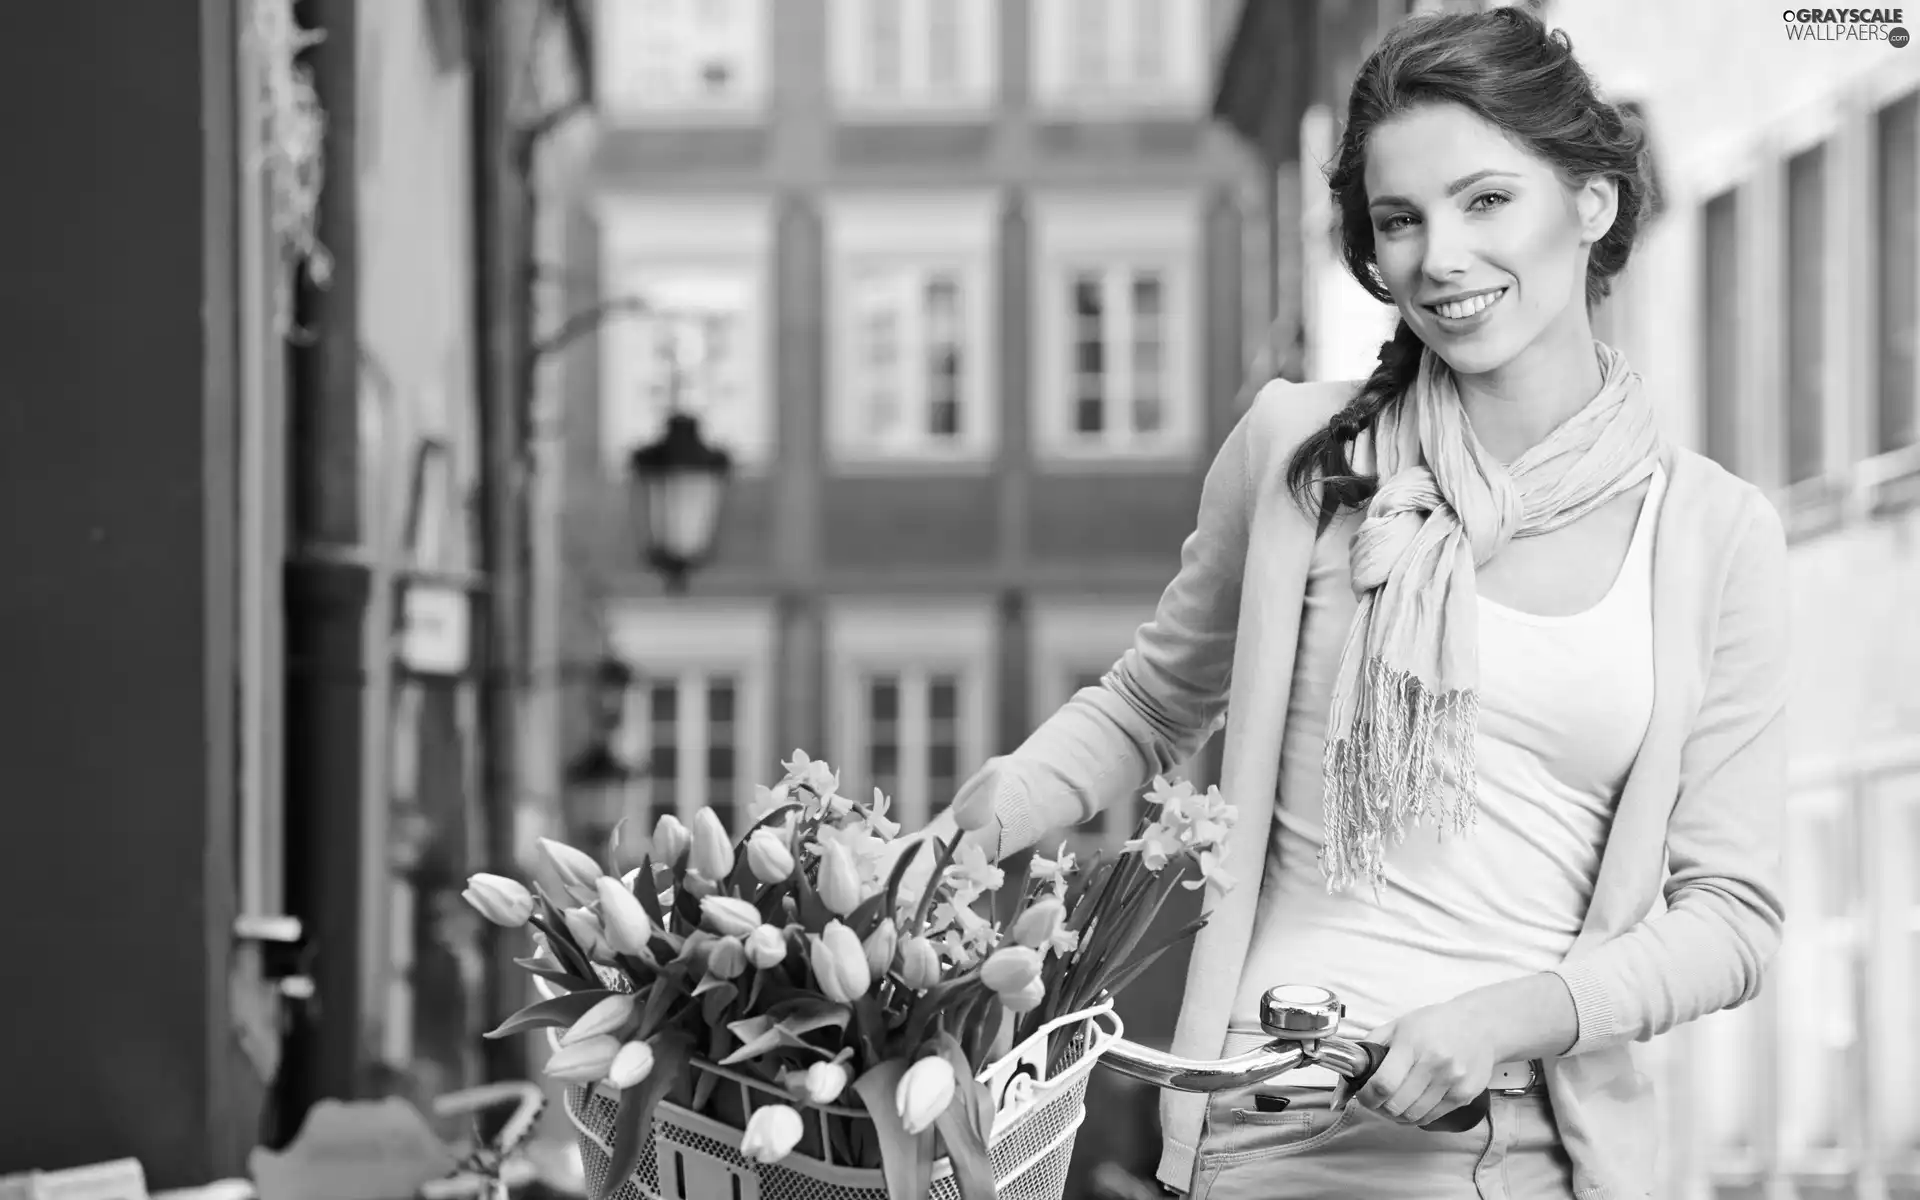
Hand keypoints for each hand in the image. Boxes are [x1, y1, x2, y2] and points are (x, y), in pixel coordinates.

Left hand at [1354, 999, 1499, 1126]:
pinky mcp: (1464, 1095)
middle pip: (1397, 1105)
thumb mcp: (1398, 1025)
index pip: (1384, 1083)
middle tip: (1376, 1102)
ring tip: (1393, 1105)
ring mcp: (1452, 1082)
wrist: (1479, 1025)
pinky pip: (1432, 1116)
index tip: (1363, 1096)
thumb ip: (1371, 1046)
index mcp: (1412, 1044)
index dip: (1368, 1096)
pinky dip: (1417, 1116)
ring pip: (1414, 1116)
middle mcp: (1434, 1064)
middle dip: (1379, 1108)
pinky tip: (1412, 1105)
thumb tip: (1348, 1071)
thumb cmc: (1435, 1024)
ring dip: (1397, 1115)